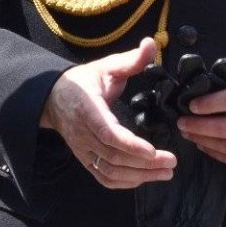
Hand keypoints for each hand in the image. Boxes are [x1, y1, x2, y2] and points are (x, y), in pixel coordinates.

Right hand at [39, 38, 175, 188]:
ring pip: (109, 171)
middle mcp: (83, 133)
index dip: (131, 146)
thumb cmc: (85, 81)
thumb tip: (152, 43)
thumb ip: (131, 60)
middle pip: (113, 156)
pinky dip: (124, 183)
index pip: (108, 133)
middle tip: (172, 163)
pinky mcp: (84, 159)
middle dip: (145, 164)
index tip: (154, 152)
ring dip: (138, 176)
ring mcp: (82, 149)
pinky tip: (143, 178)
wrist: (53, 98)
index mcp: (88, 108)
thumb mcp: (106, 66)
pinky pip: (102, 177)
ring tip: (165, 173)